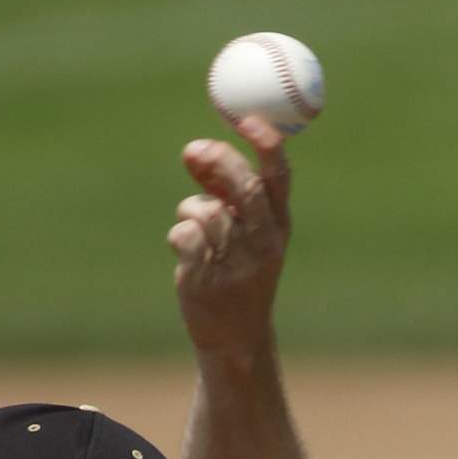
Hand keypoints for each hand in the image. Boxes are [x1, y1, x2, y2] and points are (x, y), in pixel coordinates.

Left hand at [167, 116, 290, 355]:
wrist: (236, 338)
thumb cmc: (241, 276)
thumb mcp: (249, 235)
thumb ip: (228, 195)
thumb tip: (196, 152)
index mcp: (279, 227)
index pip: (279, 178)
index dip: (266, 144)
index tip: (248, 120)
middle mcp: (262, 243)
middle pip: (243, 187)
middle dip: (218, 161)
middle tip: (193, 151)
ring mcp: (236, 262)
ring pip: (206, 210)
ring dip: (191, 209)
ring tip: (192, 227)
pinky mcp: (206, 277)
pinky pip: (184, 234)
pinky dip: (178, 235)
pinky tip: (183, 253)